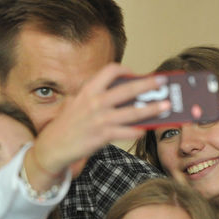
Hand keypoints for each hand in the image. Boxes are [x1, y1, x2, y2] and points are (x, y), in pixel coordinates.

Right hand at [24, 63, 168, 189]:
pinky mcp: (102, 136)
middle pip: (127, 89)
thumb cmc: (66, 126)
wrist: (52, 148)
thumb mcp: (76, 103)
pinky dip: (138, 130)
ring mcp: (99, 119)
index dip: (125, 69)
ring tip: (166, 107)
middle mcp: (94, 102)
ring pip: (133, 111)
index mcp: (87, 90)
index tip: (136, 73)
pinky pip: (127, 132)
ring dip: (152, 108)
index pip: (109, 70)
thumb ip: (94, 96)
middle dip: (148, 84)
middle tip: (162, 82)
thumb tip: (122, 94)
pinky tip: (145, 129)